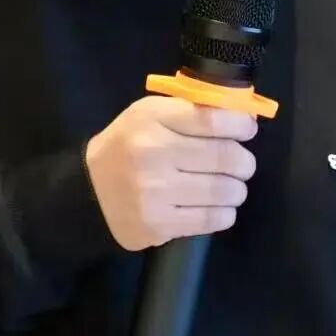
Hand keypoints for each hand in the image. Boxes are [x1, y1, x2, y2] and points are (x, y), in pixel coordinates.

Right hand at [84, 95, 257, 252]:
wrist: (89, 192)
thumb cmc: (129, 146)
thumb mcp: (150, 114)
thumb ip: (193, 110)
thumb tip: (245, 116)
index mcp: (151, 118)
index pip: (213, 119)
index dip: (241, 125)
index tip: (246, 130)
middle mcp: (152, 153)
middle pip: (226, 157)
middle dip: (243, 162)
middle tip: (240, 164)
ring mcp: (154, 192)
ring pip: (225, 191)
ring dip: (236, 189)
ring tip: (228, 186)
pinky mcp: (158, 225)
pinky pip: (213, 219)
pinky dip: (224, 212)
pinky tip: (214, 205)